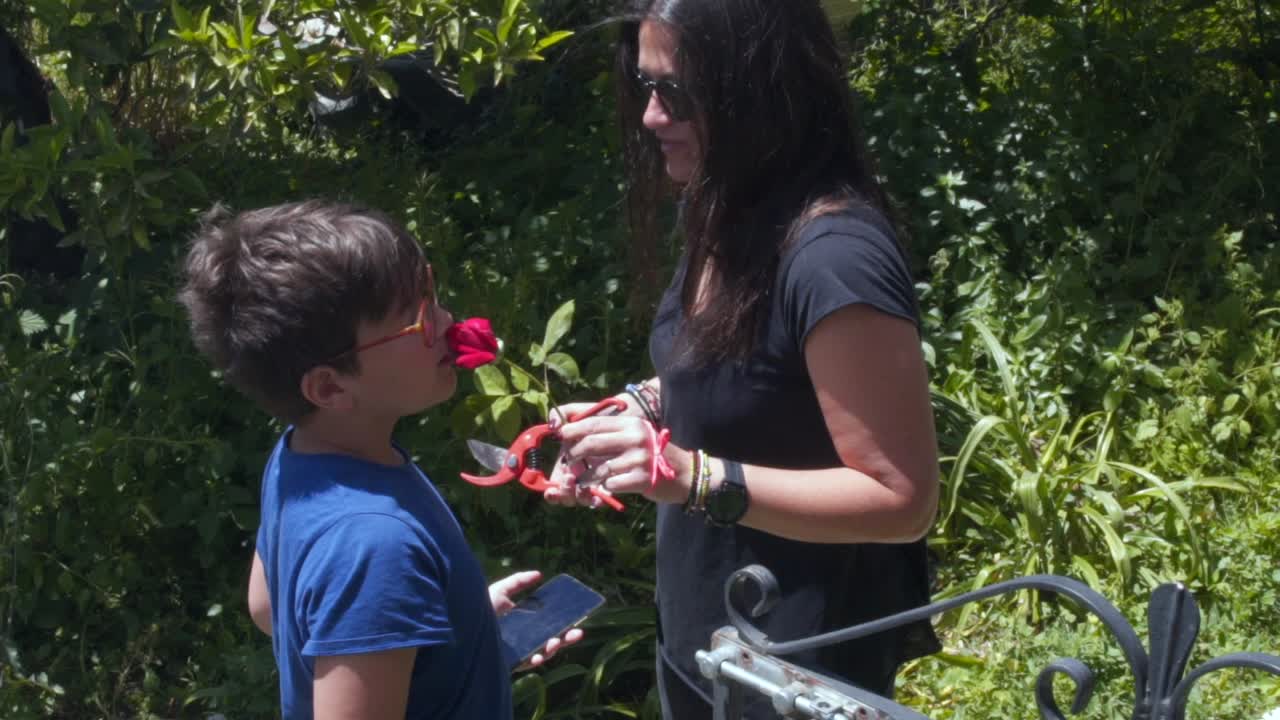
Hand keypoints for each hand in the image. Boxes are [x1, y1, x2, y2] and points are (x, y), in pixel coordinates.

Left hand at [488, 571, 583, 668]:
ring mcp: (519, 651)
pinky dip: (535, 660)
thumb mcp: (500, 590)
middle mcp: (525, 638)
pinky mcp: (511, 662)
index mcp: (525, 623)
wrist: (461, 625)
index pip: (549, 624)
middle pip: (550, 639)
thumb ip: (518, 581)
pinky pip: (527, 664)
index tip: (577, 618)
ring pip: (543, 653)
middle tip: (578, 632)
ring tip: (557, 641)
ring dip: (553, 648)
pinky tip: (539, 655)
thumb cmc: (480, 608)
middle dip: (566, 637)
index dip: (563, 622)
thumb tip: (539, 574)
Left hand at [545, 408, 690, 506]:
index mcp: (632, 424)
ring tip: (580, 482)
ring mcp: (640, 458)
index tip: (561, 434)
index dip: (574, 429)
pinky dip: (605, 489)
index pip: (595, 422)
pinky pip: (611, 485)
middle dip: (574, 454)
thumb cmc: (653, 455)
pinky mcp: (642, 478)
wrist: (686, 474)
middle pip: (592, 443)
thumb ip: (610, 432)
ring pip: (599, 469)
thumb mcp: (635, 436)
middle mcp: (636, 437)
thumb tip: (573, 429)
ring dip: (585, 478)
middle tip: (568, 463)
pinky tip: (606, 489)